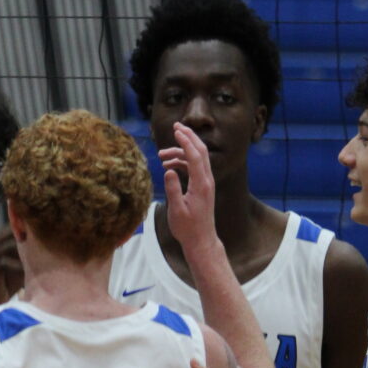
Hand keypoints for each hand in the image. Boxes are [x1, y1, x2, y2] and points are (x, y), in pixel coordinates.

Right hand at [158, 121, 216, 257]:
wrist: (201, 240)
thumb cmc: (188, 229)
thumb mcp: (177, 210)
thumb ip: (173, 190)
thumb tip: (168, 171)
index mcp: (201, 185)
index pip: (195, 156)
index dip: (186, 141)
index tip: (176, 130)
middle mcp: (207, 181)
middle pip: (201, 151)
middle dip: (189, 137)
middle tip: (176, 126)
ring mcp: (206, 183)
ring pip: (195, 159)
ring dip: (180, 153)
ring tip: (161, 156)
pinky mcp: (203, 187)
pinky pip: (193, 168)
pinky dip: (182, 163)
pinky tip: (168, 167)